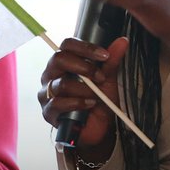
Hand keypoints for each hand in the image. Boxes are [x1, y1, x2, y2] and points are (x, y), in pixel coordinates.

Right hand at [38, 36, 128, 155]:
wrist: (98, 128)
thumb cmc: (98, 100)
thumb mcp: (107, 78)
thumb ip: (111, 60)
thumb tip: (122, 41)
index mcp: (63, 62)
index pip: (67, 45)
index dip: (86, 47)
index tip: (105, 55)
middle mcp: (51, 74)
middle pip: (59, 59)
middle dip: (84, 67)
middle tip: (100, 77)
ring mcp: (47, 92)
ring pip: (62, 84)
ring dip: (84, 90)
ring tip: (96, 96)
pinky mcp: (48, 111)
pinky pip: (58, 103)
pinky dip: (77, 103)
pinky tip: (89, 105)